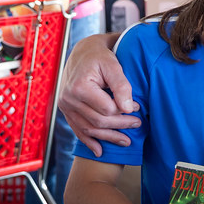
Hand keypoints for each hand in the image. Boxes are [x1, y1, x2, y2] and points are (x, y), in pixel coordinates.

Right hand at [58, 33, 139, 156]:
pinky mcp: (66, 110)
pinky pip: (77, 129)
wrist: (82, 52)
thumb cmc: (100, 56)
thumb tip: (128, 109)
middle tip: (137, 124)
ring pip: (88, 129)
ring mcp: (65, 106)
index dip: (124, 111)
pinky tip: (100, 151)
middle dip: (120, 126)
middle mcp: (68, 99)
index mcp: (79, 87)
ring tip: (126, 141)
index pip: (106, 109)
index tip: (138, 108)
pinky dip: (89, 142)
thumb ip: (121, 85)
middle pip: (98, 121)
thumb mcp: (113, 64)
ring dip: (107, 138)